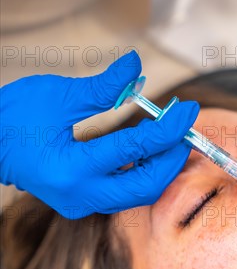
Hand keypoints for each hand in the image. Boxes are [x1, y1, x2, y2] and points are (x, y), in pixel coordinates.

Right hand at [0, 51, 198, 218]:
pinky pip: (126, 192)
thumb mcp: (59, 95)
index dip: (169, 128)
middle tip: (184, 128)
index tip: (188, 109)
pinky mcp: (84, 203)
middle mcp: (80, 195)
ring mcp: (81, 204)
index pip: (136, 148)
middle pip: (148, 185)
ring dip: (161, 166)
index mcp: (72, 167)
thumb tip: (136, 64)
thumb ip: (103, 86)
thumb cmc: (13, 117)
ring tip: (169, 134)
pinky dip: (144, 171)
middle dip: (173, 157)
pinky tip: (148, 148)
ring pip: (140, 193)